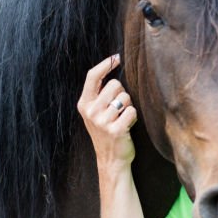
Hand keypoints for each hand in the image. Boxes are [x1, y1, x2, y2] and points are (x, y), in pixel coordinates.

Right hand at [77, 54, 137, 171]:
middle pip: (115, 85)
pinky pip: (132, 111)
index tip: (117, 57)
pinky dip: (133, 117)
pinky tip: (127, 126)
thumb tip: (112, 64)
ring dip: (129, 106)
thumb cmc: (106, 131)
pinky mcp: (115, 130)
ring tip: (123, 118)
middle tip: (119, 109)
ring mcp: (102, 121)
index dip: (105, 64)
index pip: (92, 76)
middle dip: (122, 94)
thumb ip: (99, 93)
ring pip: (125, 97)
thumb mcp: (95, 112)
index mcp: (84, 104)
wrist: (111, 160)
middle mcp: (90, 111)